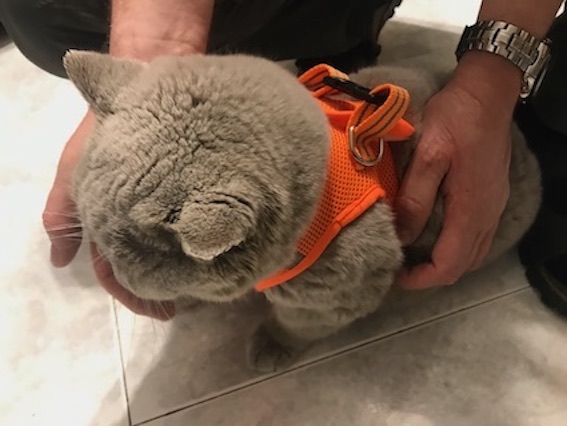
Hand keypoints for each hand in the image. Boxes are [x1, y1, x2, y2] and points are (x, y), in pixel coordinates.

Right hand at [42, 0, 212, 318]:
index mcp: (108, 218)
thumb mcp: (78, 167)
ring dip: (175, 271)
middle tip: (178, 307)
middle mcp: (135, 215)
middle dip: (156, 288)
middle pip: (143, 264)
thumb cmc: (109, 128)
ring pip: (165, 249)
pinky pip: (187, 224)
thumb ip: (64, 211)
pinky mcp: (184, 191)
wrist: (144, 83)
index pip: (115, 267)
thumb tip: (59, 260)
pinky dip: (193, 244)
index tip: (157, 308)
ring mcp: (159, 204)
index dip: (131, 290)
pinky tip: (211, 256)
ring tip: (196, 288)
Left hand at [395, 52, 521, 288]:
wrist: (487, 93)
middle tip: (402, 266)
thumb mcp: (428, 154)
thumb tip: (402, 236)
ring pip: (471, 253)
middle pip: (462, 265)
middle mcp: (487, 215)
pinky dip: (455, 246)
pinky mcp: (493, 196)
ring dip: (444, 261)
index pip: (449, 265)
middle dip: (431, 274)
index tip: (396, 276)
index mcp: (470, 209)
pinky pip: (477, 236)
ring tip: (414, 254)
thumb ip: (415, 198)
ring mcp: (494, 206)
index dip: (422, 279)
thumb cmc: (455, 119)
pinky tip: (435, 233)